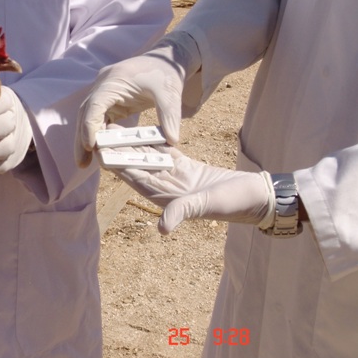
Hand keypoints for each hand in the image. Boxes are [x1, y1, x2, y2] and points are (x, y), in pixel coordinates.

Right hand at [75, 31, 201, 166]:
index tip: (90, 147)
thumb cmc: (166, 74)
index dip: (89, 126)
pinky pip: (98, 118)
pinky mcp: (109, 100)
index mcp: (113, 80)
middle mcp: (102, 85)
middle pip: (85, 113)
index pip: (94, 105)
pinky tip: (98, 150)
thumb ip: (170, 117)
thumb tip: (172, 141)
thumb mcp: (170, 95)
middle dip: (82, 138)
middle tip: (81, 163)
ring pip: (88, 117)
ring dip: (86, 138)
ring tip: (84, 162)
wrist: (166, 60)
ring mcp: (103, 92)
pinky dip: (96, 134)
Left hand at [100, 145, 274, 234]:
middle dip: (120, 153)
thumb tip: (162, 228)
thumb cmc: (234, 204)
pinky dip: (154, 142)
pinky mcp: (187, 168)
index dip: (118, 168)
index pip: (136, 181)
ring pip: (149, 158)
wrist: (257, 196)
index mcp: (167, 199)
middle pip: (138, 168)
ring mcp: (176, 178)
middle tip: (101, 133)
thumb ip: (183, 212)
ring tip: (116, 128)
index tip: (101, 154)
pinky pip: (166, 153)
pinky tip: (141, 130)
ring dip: (133, 146)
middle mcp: (167, 189)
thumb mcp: (206, 206)